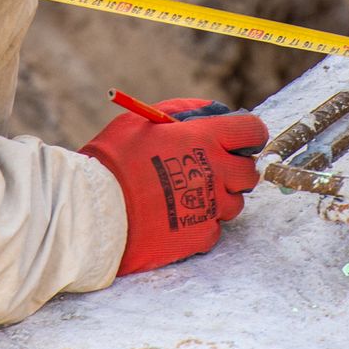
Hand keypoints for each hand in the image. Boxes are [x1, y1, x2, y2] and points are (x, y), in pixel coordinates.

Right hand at [79, 97, 267, 275]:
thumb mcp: (146, 120)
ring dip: (218, 198)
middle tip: (210, 170)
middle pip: (249, 172)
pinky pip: (214, 229)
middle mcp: (216, 172)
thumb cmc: (115, 159)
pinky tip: (176, 217)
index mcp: (205, 138)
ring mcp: (210, 206)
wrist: (95, 210)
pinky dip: (201, 224)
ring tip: (185, 195)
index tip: (238, 142)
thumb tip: (215, 112)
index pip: (253, 132)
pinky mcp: (200, 236)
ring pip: (234, 203)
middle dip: (235, 170)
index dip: (248, 136)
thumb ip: (185, 112)